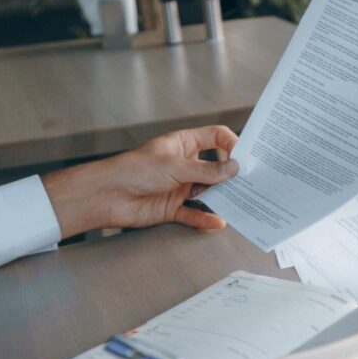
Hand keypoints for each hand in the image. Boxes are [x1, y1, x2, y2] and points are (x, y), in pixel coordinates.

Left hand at [42, 125, 239, 237]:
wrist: (107, 195)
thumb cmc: (133, 169)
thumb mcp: (175, 166)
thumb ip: (205, 171)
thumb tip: (233, 169)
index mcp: (183, 144)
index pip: (215, 137)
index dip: (231, 144)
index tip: (243, 157)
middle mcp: (184, 164)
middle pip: (216, 168)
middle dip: (231, 175)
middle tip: (250, 182)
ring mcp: (179, 186)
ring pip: (208, 192)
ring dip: (221, 198)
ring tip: (239, 202)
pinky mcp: (173, 207)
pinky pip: (195, 213)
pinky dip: (206, 218)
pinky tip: (218, 221)